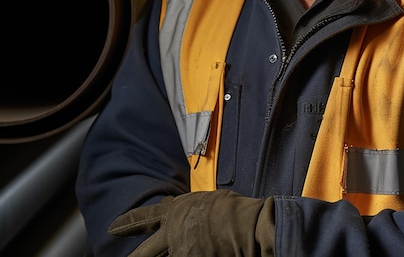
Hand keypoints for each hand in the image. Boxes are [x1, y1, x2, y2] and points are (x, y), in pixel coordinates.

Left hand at [109, 190, 274, 255]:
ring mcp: (180, 253)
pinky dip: (192, 256)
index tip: (111, 228)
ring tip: (189, 249)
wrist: (243, 225)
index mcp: (175, 214)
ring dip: (177, 253)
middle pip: (142, 255)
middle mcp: (172, 236)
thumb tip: (168, 207)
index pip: (144, 218)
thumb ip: (184, 208)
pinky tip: (202, 254)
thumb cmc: (230, 209)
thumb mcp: (203, 201)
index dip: (126, 223)